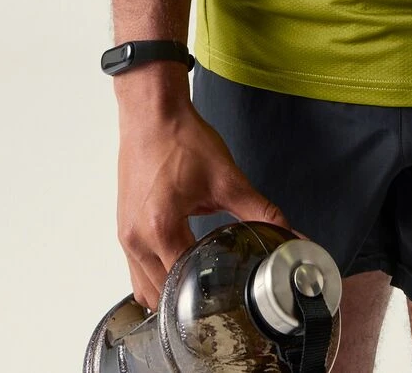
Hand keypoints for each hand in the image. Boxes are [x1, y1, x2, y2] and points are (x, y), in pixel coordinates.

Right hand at [116, 96, 296, 311]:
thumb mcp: (226, 178)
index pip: (183, 284)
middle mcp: (136, 238)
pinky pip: (135, 269)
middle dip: (189, 298)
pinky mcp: (123, 228)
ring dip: (168, 291)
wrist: (152, 113)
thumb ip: (260, 211)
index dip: (209, 294)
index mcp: (161, 228)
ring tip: (197, 283)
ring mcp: (125, 235)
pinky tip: (178, 264)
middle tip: (217, 294)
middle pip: (162, 294)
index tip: (228, 296)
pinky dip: (155, 275)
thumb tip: (288, 232)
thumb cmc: (181, 140)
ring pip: (144, 288)